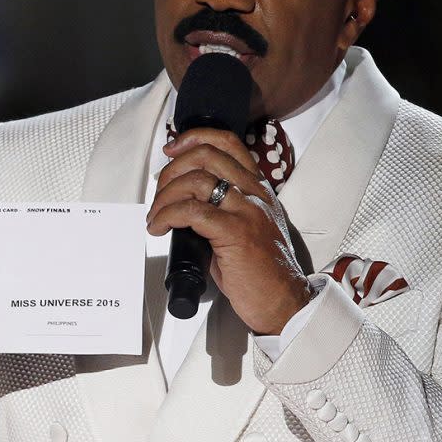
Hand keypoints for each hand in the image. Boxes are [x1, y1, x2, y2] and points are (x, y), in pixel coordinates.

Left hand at [146, 128, 310, 334]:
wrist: (284, 302)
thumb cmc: (262, 273)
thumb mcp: (246, 229)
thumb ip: (221, 209)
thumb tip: (183, 203)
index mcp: (258, 189)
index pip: (228, 142)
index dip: (194, 138)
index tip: (172, 151)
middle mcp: (255, 194)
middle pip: (206, 155)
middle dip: (171, 171)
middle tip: (158, 194)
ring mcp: (247, 211)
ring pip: (196, 180)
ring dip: (165, 196)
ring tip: (156, 216)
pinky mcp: (236, 233)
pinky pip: (192, 211)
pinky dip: (167, 216)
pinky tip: (159, 228)